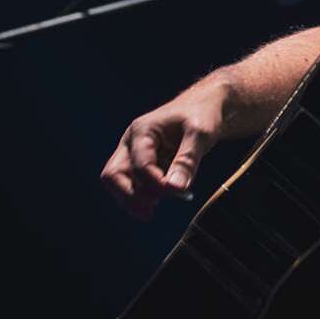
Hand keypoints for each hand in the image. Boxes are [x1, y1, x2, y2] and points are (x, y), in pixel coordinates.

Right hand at [100, 83, 224, 219]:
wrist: (206, 107)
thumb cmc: (203, 114)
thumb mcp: (200, 134)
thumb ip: (187, 160)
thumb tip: (175, 189)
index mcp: (142, 130)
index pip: (139, 165)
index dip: (155, 183)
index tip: (179, 193)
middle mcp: (132, 142)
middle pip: (113, 175)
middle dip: (130, 195)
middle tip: (151, 211)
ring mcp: (134, 153)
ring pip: (118, 182)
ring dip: (132, 199)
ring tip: (151, 212)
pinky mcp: (142, 164)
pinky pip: (132, 184)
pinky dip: (141, 196)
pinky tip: (160, 201)